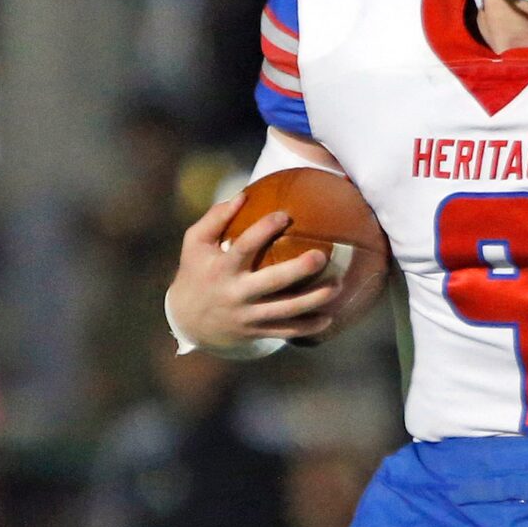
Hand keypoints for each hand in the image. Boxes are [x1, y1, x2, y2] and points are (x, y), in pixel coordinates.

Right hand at [166, 193, 340, 355]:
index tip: (285, 215)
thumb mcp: (194, 243)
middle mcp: (236, 293)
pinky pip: (286, 331)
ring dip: (314, 299)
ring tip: (339, 285)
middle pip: (272, 282)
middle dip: (299, 270)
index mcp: (222, 268)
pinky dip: (308, 327)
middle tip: (322, 255)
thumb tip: (243, 195)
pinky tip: (329, 318)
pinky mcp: (256, 332)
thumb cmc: (196, 272)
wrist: (188, 321)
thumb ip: (215, 218)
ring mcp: (248, 315)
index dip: (263, 230)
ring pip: (286, 310)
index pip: (244, 247)